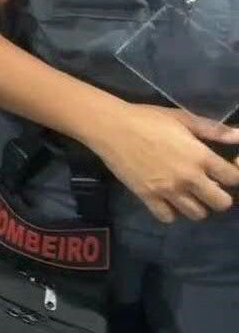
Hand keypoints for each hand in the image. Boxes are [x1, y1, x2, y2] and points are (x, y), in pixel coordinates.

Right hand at [84, 102, 238, 223]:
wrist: (110, 127)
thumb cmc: (147, 118)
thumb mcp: (182, 118)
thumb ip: (213, 129)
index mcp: (200, 156)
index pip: (234, 178)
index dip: (233, 174)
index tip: (224, 170)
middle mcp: (188, 178)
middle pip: (221, 203)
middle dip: (220, 196)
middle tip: (208, 187)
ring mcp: (168, 190)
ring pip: (197, 214)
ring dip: (197, 205)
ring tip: (188, 194)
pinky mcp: (148, 197)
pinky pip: (168, 217)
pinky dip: (171, 211)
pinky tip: (167, 199)